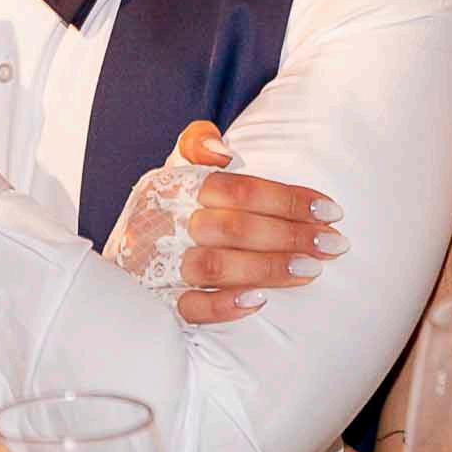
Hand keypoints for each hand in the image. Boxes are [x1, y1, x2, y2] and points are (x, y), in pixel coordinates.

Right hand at [157, 120, 348, 325]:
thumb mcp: (174, 168)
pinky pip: (189, 307)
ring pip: (214, 266)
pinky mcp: (156, 301)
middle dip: (290, 235)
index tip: (331, 210)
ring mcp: (158, 264)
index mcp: (174, 185)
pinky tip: (259, 301)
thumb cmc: (164, 207)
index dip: (288, 198)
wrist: (118, 257)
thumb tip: (221, 149)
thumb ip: (195, 144)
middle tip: (333, 244)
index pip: (239, 188)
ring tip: (311, 270)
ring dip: (267, 268)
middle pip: (234, 227)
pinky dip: (224, 305)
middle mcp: (165, 223)